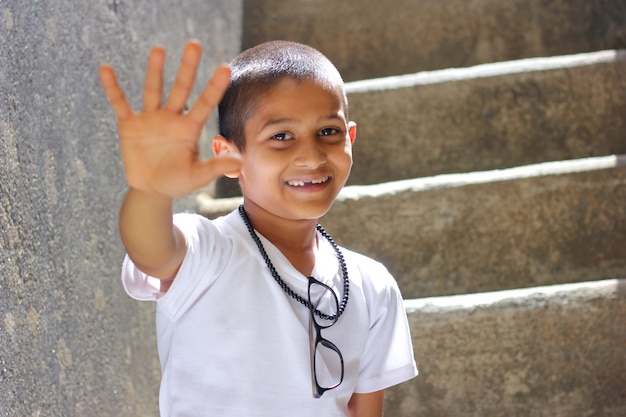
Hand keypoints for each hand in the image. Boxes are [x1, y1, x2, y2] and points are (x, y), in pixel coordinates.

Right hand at [99, 40, 240, 197]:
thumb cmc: (177, 181)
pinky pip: (120, 103)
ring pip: (153, 90)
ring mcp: (150, 118)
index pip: (205, 103)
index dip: (215, 87)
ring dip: (155, 70)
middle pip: (181, 88)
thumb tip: (241, 161)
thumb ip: (216, 166)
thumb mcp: (197, 176)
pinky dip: (113, 88)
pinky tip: (106, 69)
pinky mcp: (130, 125)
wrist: (151, 189)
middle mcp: (171, 118)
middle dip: (188, 68)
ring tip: (159, 49)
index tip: (226, 67)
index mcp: (190, 128)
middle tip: (194, 44)